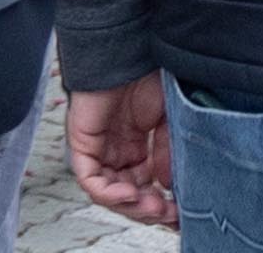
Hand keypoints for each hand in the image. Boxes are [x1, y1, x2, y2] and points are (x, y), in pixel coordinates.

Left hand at [69, 76, 173, 224]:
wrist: (129, 47)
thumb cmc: (147, 72)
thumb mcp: (168, 119)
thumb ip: (166, 152)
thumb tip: (169, 186)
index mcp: (136, 145)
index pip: (146, 185)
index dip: (162, 202)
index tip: (180, 213)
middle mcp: (116, 150)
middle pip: (129, 193)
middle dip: (149, 209)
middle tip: (169, 215)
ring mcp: (99, 149)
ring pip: (110, 193)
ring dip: (132, 205)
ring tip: (153, 206)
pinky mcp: (82, 144)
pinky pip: (91, 180)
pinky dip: (109, 193)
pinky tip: (129, 193)